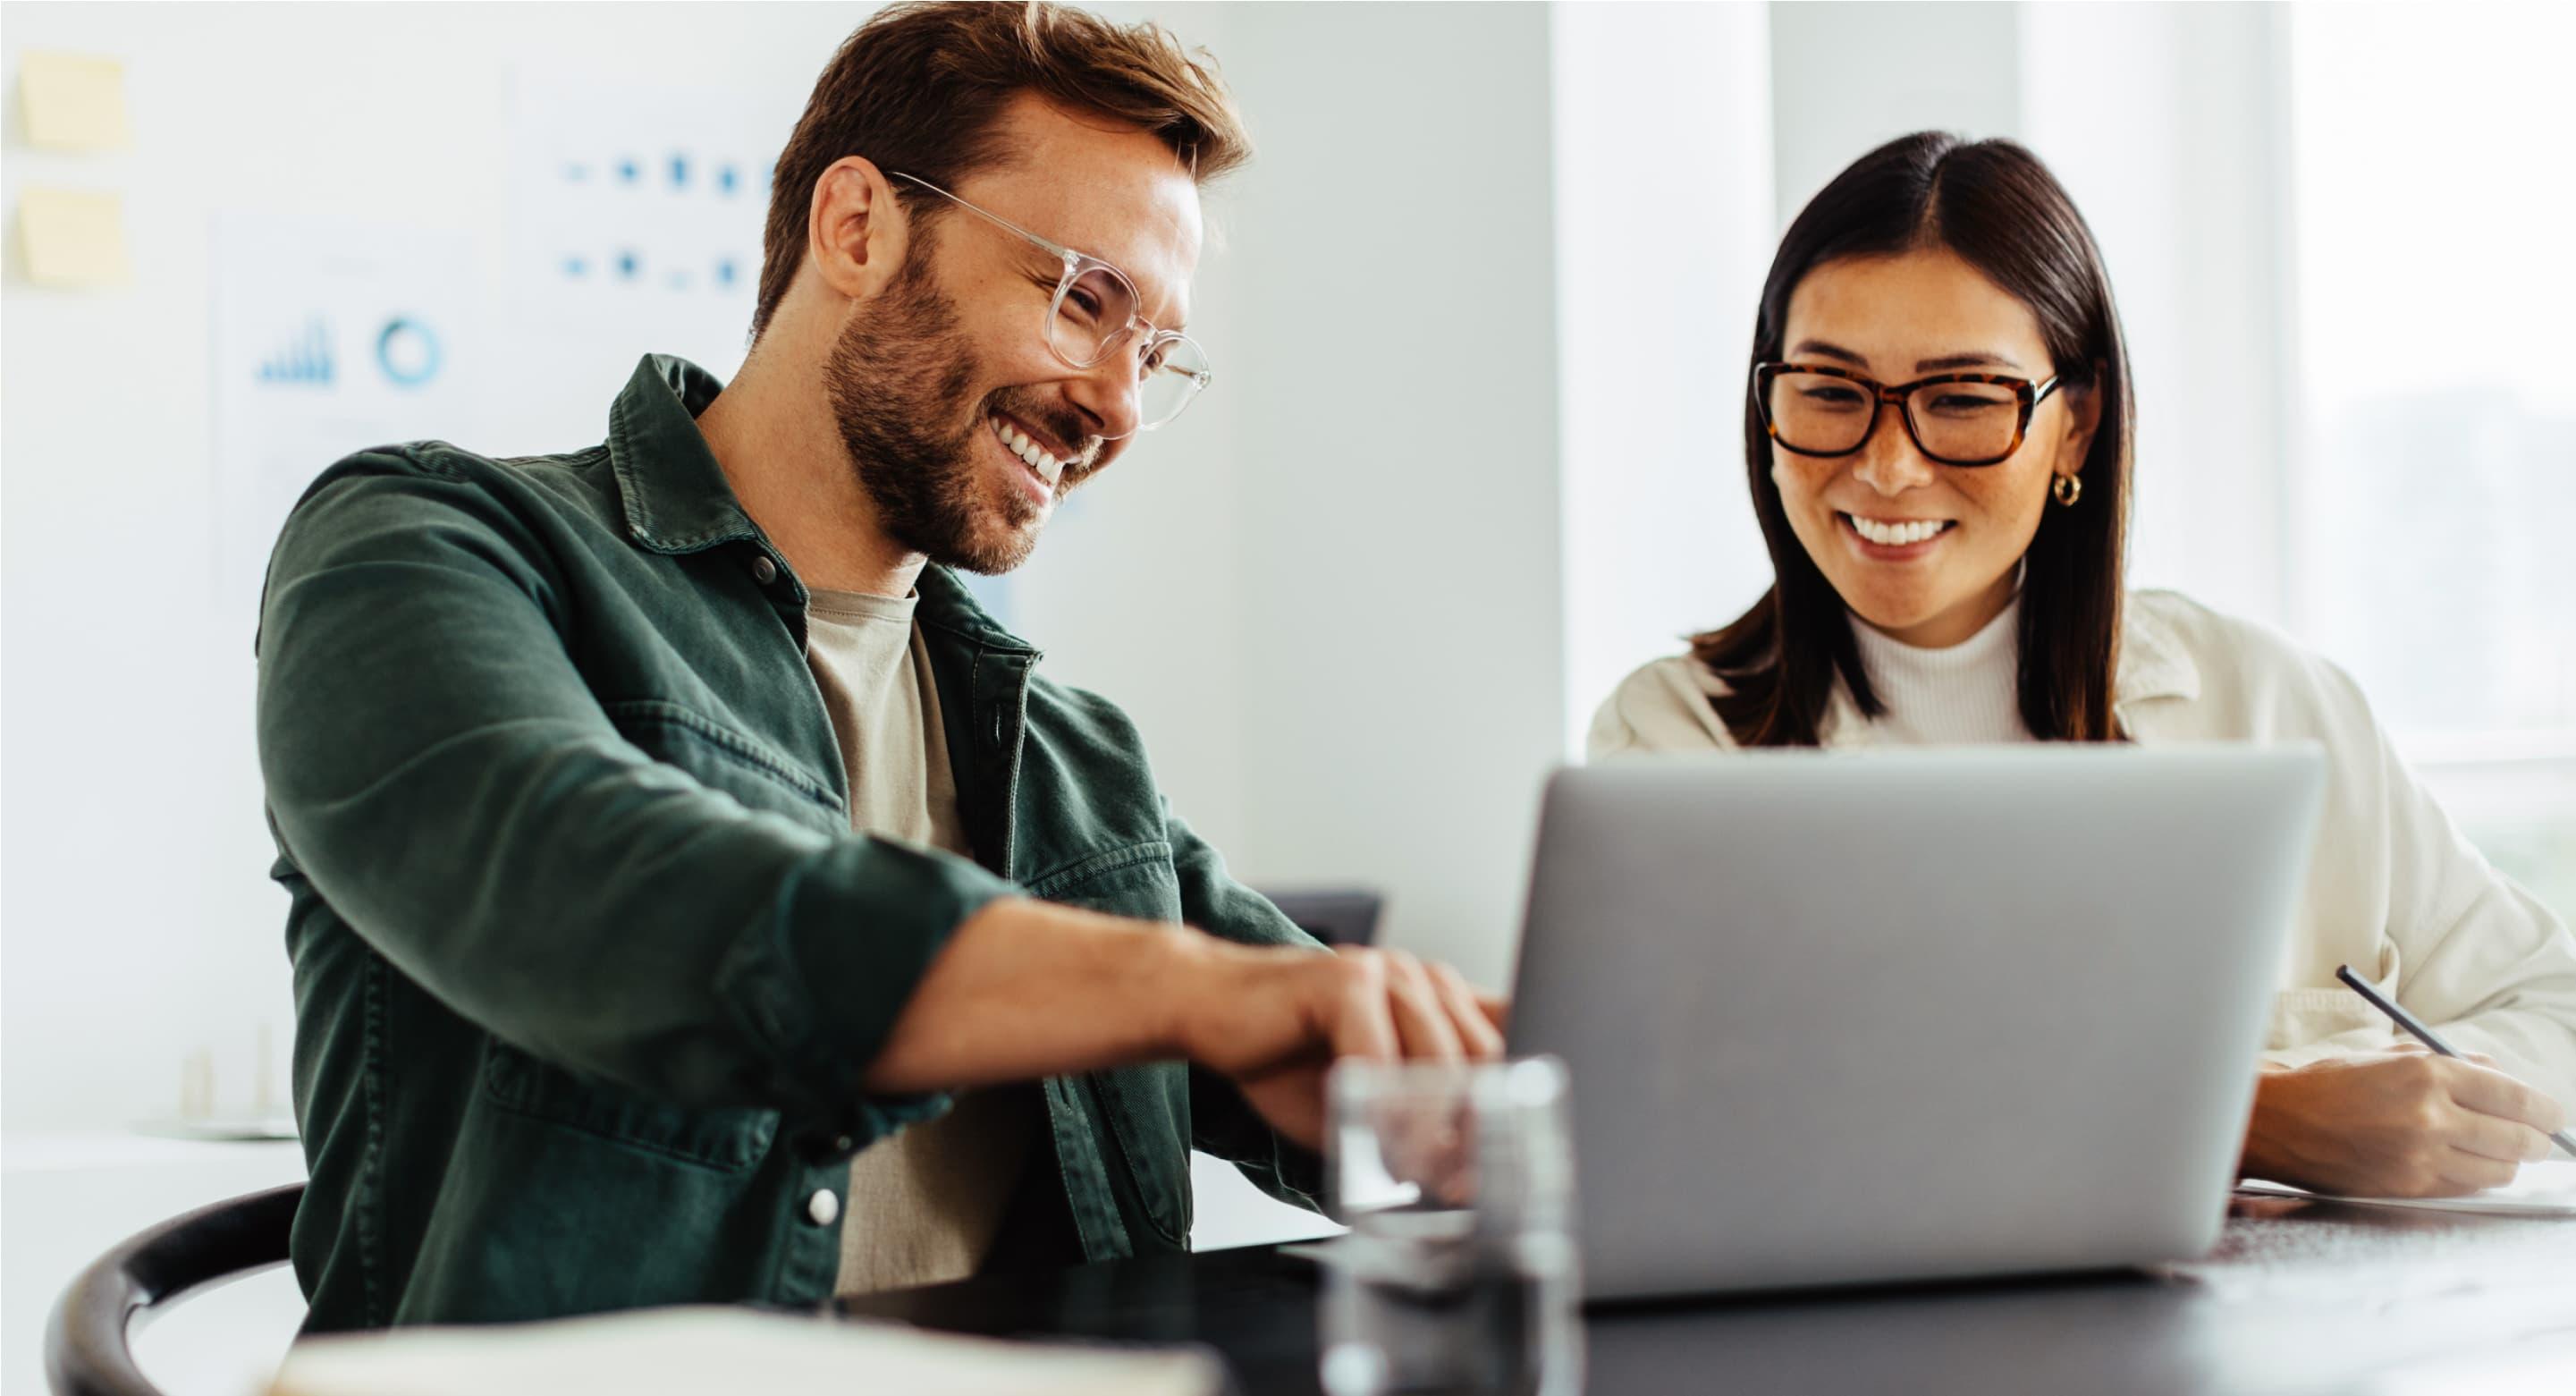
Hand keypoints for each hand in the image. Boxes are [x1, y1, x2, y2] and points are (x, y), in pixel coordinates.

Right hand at [1172, 943, 1505, 1149]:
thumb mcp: (1365, 1099)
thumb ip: (1415, 1124)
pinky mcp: (1345, 979)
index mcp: (1438, 1000)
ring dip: (1430, 1128)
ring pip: (1439, 1060)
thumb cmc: (1284, 1056)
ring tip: (1417, 1173)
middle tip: (1461, 1185)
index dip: (1514, 1103)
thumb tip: (1465, 1180)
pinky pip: (1379, 1056)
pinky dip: (1379, 1108)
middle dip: (1477, 1128)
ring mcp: (1387, 972)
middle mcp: (1422, 978)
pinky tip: (1370, 1139)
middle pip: (1484, 1057)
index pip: (1507, 1042)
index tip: (1505, 1162)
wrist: (1206, 1008)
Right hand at [2241, 1049, 2567, 1196]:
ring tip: (2501, 1152)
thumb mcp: (2388, 1056)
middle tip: (2539, 1138)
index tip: (2554, 1113)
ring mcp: (2419, 1157)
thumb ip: (2450, 1063)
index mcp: (2426, 1073)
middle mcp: (2429, 1116)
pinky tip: (2467, 1164)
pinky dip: (2476, 1177)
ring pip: (2498, 1170)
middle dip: (2538, 1140)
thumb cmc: (2329, 1084)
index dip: (2545, 1108)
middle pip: (2517, 1139)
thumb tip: (2501, 1078)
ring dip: (2508, 1162)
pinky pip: (2466, 1188)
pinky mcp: (2408, 1187)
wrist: (2277, 1123)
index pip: (2513, 1095)